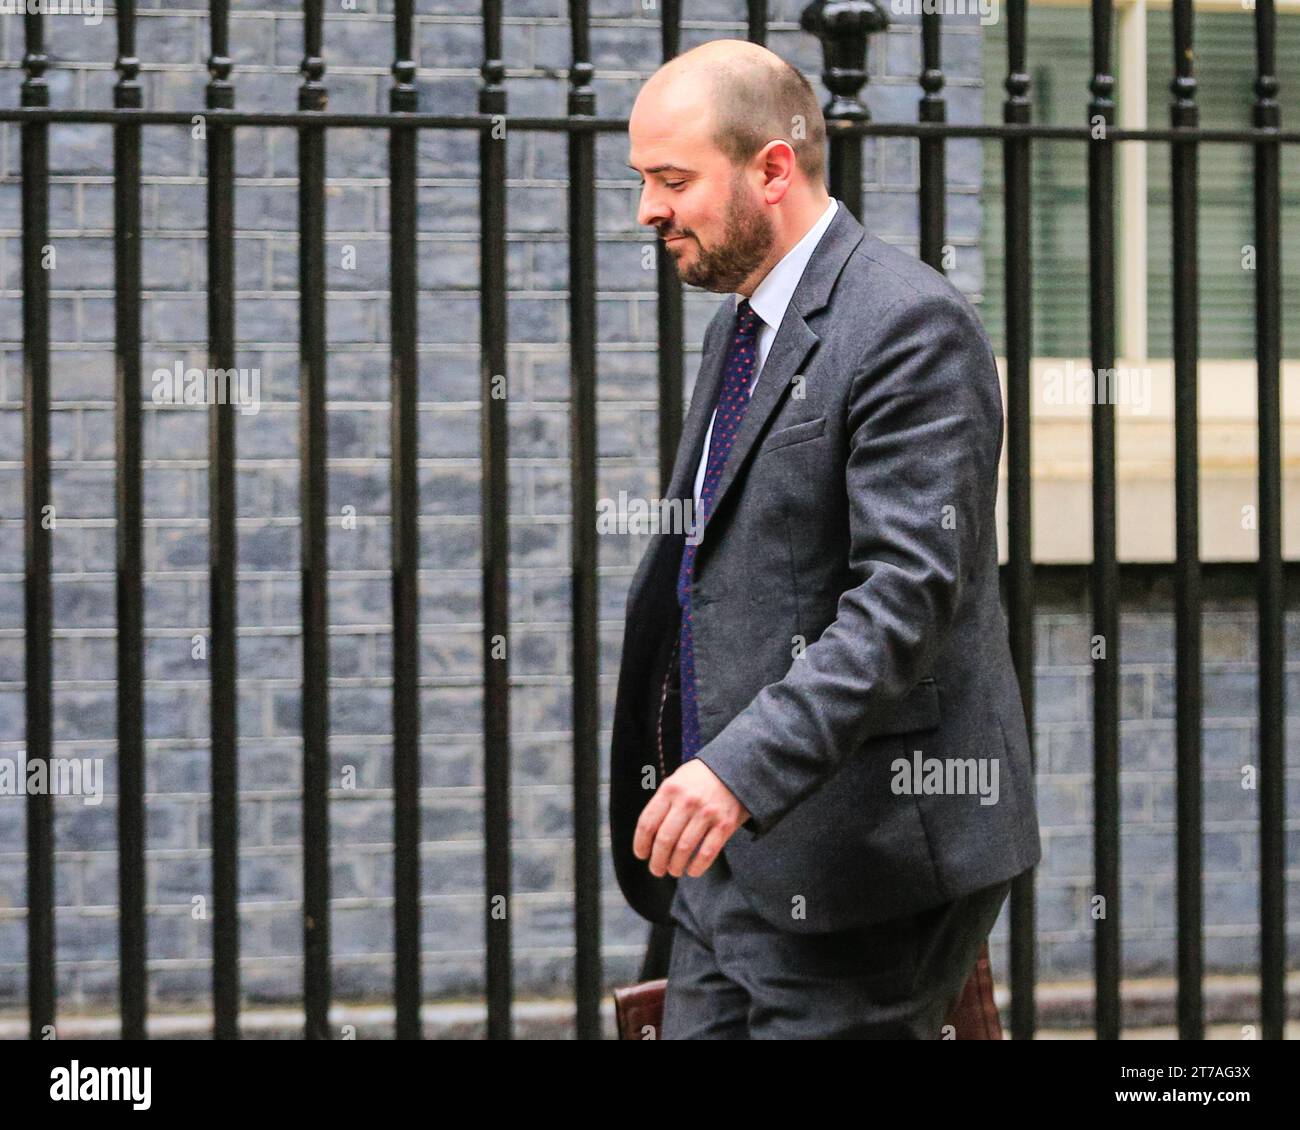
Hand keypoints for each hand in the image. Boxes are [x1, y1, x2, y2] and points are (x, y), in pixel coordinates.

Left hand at [633, 759, 751, 878]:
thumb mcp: (677, 780)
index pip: (647, 822)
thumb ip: (663, 803)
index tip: (641, 855)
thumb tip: (649, 836)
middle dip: (657, 860)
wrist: (737, 768)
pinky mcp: (725, 824)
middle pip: (664, 839)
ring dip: (675, 866)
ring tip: (674, 871)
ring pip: (684, 849)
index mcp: (670, 789)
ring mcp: (707, 813)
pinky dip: (697, 866)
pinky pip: (707, 852)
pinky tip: (692, 871)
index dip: (641, 843)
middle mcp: (687, 801)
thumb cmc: (701, 778)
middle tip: (656, 870)